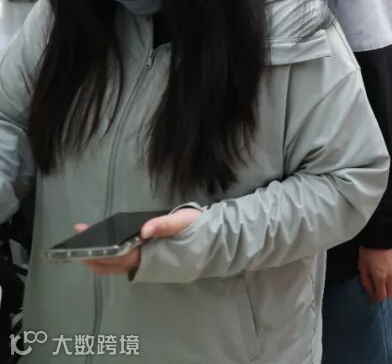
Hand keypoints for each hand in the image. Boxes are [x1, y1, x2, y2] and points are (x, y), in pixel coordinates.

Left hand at [77, 207, 200, 275]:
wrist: (216, 240)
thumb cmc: (198, 229)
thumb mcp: (183, 221)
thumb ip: (164, 225)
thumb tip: (144, 230)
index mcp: (153, 254)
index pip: (120, 258)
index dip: (100, 254)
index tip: (84, 245)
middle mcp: (147, 263)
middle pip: (113, 265)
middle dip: (93, 255)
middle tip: (79, 237)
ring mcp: (148, 263)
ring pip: (118, 265)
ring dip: (100, 257)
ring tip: (88, 240)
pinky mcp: (151, 260)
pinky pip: (126, 262)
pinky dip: (111, 256)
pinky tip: (107, 245)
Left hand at [357, 247, 391, 301]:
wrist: (380, 236)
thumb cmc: (369, 250)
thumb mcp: (362, 267)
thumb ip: (366, 281)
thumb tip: (370, 291)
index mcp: (380, 277)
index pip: (381, 296)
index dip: (376, 298)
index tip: (373, 296)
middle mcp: (391, 276)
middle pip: (391, 294)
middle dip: (384, 295)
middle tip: (378, 291)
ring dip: (391, 288)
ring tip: (385, 284)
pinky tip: (390, 277)